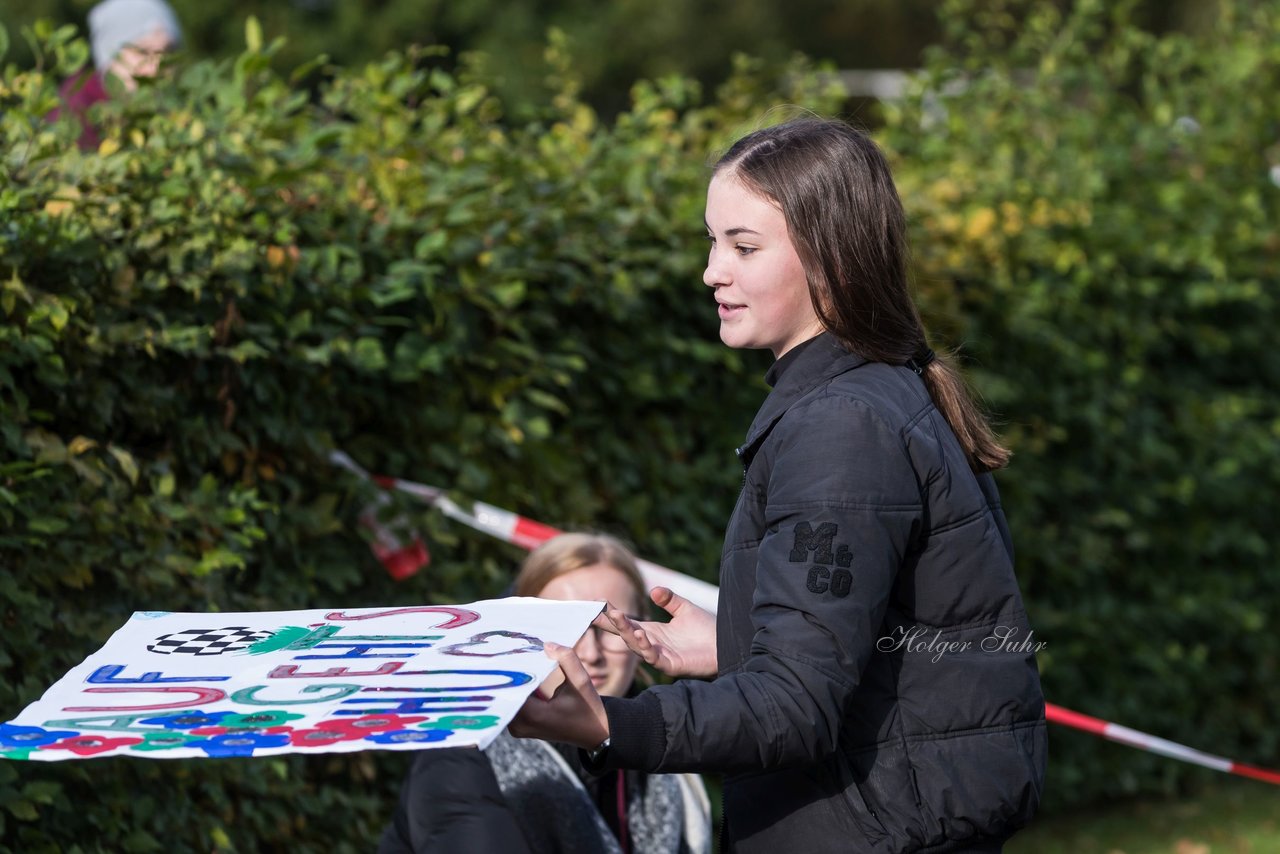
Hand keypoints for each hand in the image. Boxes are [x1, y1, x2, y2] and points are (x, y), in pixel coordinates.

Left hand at [509, 642, 608, 749]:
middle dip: (511, 673)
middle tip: (511, 651)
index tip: (512, 651)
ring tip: (516, 660)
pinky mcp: (519, 727)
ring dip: (513, 681)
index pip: (512, 688)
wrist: (594, 732)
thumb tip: (546, 645)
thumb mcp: (581, 680)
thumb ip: (566, 659)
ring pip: (507, 699)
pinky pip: (512, 704)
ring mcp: (518, 728)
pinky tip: (523, 674)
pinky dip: (517, 690)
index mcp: (534, 715)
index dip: (511, 669)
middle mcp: (521, 725)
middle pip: (506, 694)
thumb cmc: (588, 707)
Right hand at [598, 586, 717, 678]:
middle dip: (615, 622)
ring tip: (619, 617)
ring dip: (626, 632)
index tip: (597, 605)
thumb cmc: (707, 630)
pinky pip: (653, 658)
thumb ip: (669, 600)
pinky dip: (645, 647)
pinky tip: (642, 635)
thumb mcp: (685, 609)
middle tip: (603, 610)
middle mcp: (652, 644)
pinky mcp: (671, 666)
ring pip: (636, 646)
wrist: (726, 646)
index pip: (627, 623)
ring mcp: (660, 656)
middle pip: (627, 634)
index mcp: (652, 631)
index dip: (612, 616)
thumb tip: (653, 590)